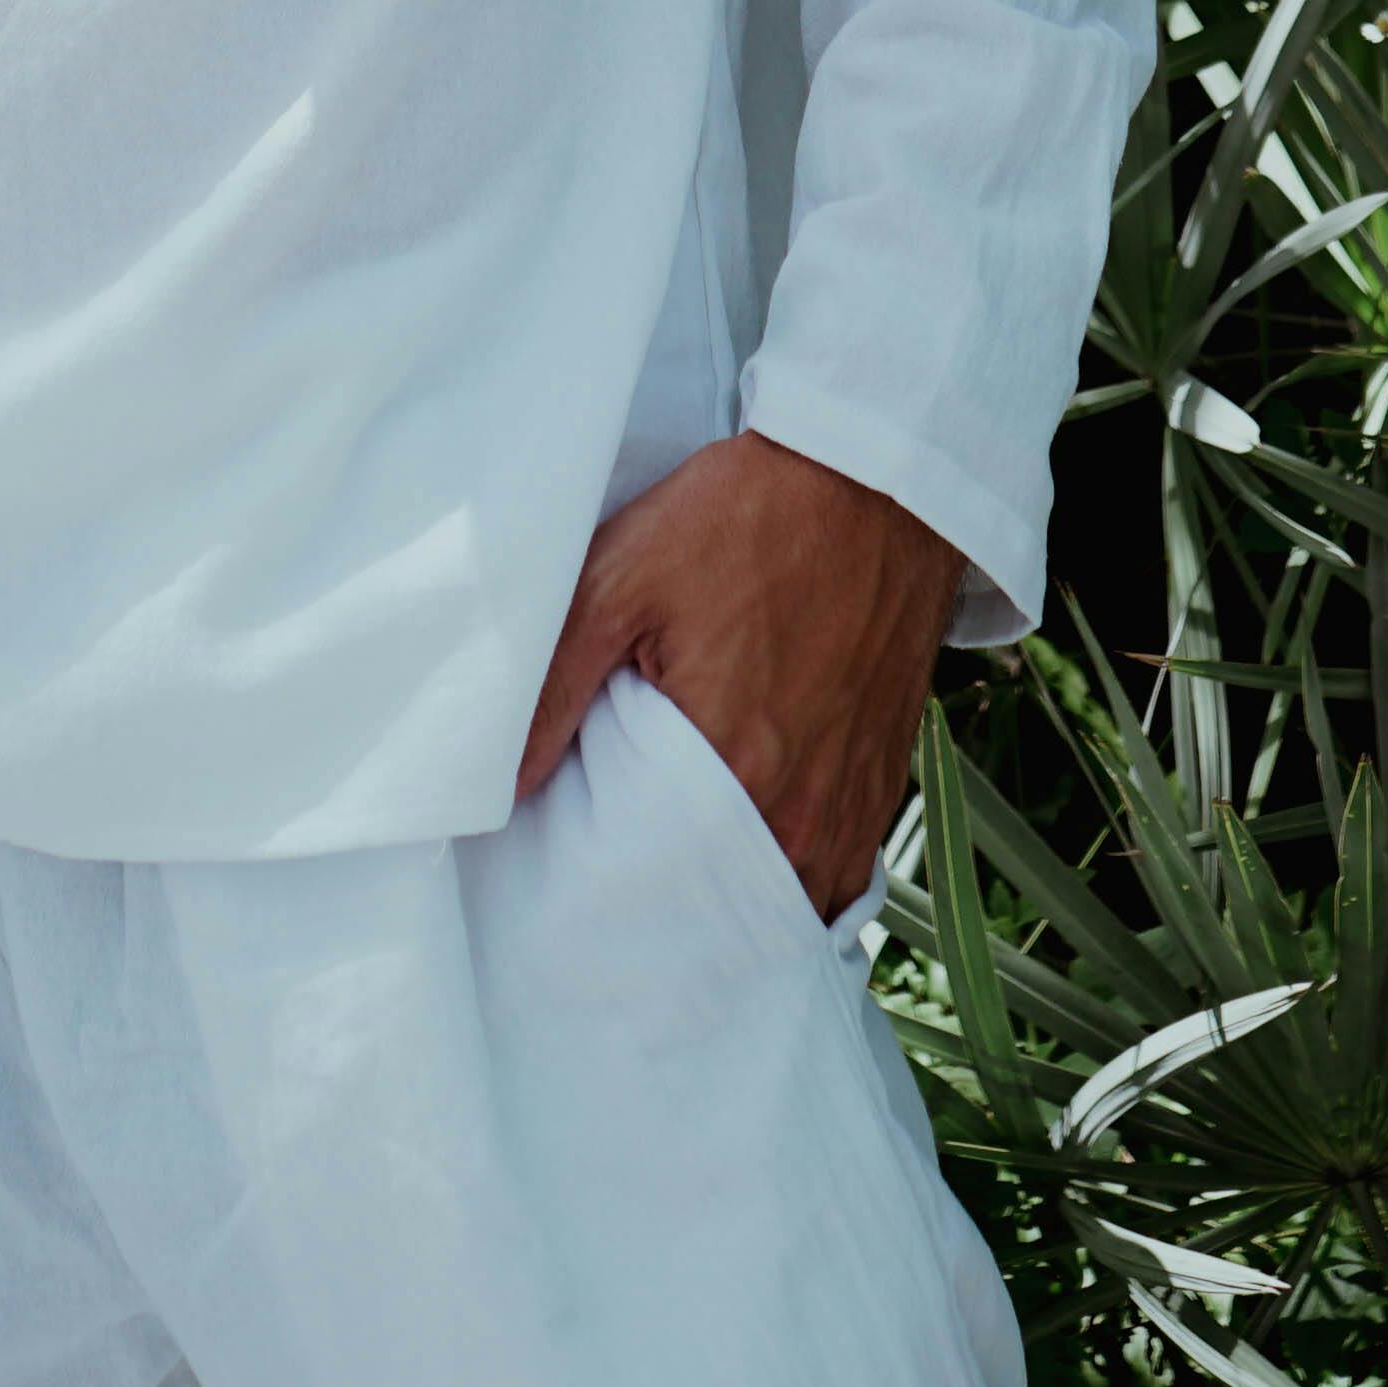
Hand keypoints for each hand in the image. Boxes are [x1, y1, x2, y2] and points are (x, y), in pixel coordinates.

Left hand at [518, 428, 963, 918]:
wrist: (869, 482)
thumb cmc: (743, 521)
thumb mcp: (620, 577)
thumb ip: (555, 684)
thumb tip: (506, 781)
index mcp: (730, 766)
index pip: (652, 885)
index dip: (611, 886)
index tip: (579, 872)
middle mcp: (800, 808)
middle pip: (718, 905)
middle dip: (671, 904)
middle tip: (626, 876)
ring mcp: (849, 804)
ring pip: (782, 899)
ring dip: (734, 895)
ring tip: (685, 865)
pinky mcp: (881, 784)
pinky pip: (834, 875)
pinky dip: (790, 874)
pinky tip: (751, 845)